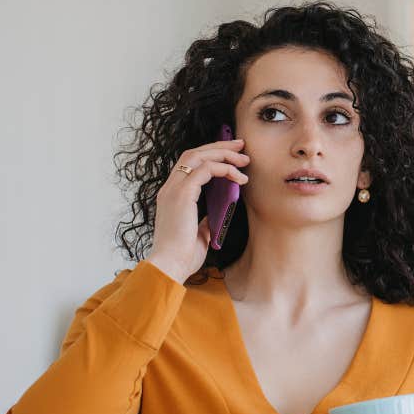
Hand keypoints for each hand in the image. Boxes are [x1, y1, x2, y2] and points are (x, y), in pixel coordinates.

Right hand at [146, 135, 249, 281]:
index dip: (210, 155)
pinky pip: (206, 170)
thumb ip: (205, 222)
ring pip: (199, 156)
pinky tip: (238, 177)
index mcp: (171, 196)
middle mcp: (170, 188)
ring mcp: (174, 189)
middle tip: (241, 147)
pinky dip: (223, 169)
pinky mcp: (182, 194)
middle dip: (219, 147)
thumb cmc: (182, 256)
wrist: (170, 266)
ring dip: (224, 154)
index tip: (231, 156)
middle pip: (194, 153)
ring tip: (244, 160)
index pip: (189, 164)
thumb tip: (216, 216)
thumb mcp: (198, 235)